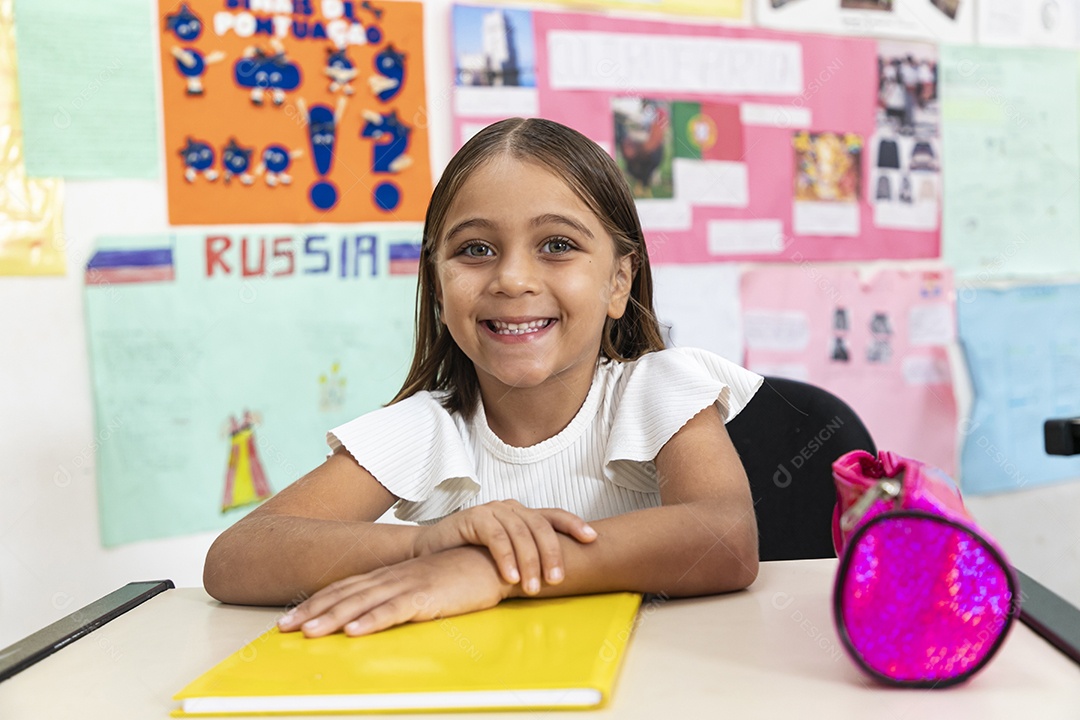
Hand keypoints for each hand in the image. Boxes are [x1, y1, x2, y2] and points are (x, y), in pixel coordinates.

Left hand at [277, 547, 508, 636]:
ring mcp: (407, 585)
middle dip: (311, 611)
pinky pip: (394, 610)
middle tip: (283, 627)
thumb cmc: (459, 576)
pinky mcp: (426, 596)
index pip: (344, 588)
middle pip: (343, 594)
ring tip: (308, 633)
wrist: (491, 562)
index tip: (290, 617)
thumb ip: (399, 597)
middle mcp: (392, 577)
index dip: (315, 602)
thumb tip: (374, 615)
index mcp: (389, 575)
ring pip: (362, 603)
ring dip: (332, 617)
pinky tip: (355, 631)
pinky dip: (372, 621)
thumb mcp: (422, 586)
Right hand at [411, 500, 596, 594]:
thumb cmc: (470, 557)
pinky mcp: (472, 518)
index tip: (592, 539)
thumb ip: (527, 558)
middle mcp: (509, 508)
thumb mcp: (505, 557)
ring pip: (520, 532)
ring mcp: (491, 511)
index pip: (553, 515)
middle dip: (551, 553)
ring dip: (529, 561)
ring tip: (533, 588)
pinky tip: (510, 577)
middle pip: (539, 526)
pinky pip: (495, 537)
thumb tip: (561, 578)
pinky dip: (505, 558)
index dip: (574, 524)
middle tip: (557, 580)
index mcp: (521, 515)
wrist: (429, 554)